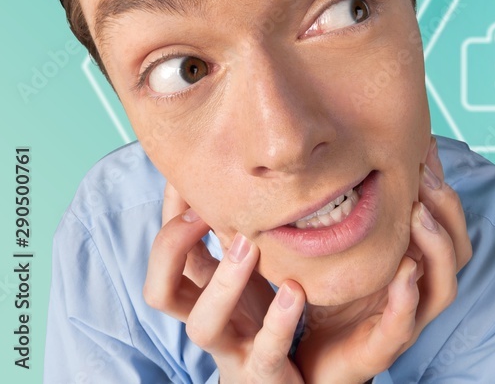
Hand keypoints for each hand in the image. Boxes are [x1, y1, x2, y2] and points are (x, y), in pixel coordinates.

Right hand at [143, 183, 306, 382]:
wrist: (292, 383)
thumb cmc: (265, 321)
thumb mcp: (251, 273)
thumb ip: (237, 236)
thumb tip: (238, 177)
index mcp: (203, 292)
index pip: (169, 250)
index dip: (171, 213)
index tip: (186, 172)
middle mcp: (208, 319)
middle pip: (160, 291)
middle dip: (171, 248)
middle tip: (206, 211)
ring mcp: (233, 348)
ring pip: (202, 324)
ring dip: (222, 283)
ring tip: (248, 245)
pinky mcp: (264, 371)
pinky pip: (264, 350)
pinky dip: (277, 322)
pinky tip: (295, 292)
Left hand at [294, 136, 472, 381]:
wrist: (305, 359)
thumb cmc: (332, 300)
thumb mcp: (348, 247)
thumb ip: (360, 212)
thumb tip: (357, 155)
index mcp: (418, 265)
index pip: (447, 222)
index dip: (443, 184)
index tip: (429, 147)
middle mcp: (421, 291)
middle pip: (459, 249)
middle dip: (446, 208)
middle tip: (424, 174)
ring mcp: (408, 320)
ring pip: (444, 286)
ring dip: (436, 247)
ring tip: (418, 214)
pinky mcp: (384, 347)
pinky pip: (405, 323)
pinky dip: (407, 297)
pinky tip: (403, 271)